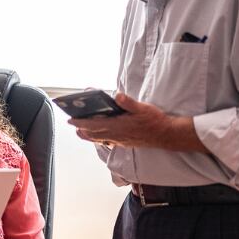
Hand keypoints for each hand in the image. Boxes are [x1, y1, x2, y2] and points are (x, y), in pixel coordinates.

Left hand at [68, 92, 206, 152]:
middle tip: (71, 122)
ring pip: (99, 138)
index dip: (81, 122)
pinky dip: (99, 138)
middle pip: (93, 132)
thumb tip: (117, 95)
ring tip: (79, 130)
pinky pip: (107, 141)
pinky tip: (98, 136)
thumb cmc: (155, 121)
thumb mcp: (143, 108)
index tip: (70, 119)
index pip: (94, 124)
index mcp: (118, 126)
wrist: (167, 136)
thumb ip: (129, 102)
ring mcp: (120, 140)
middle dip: (81, 127)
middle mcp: (117, 135)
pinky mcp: (125, 142)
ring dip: (88, 134)